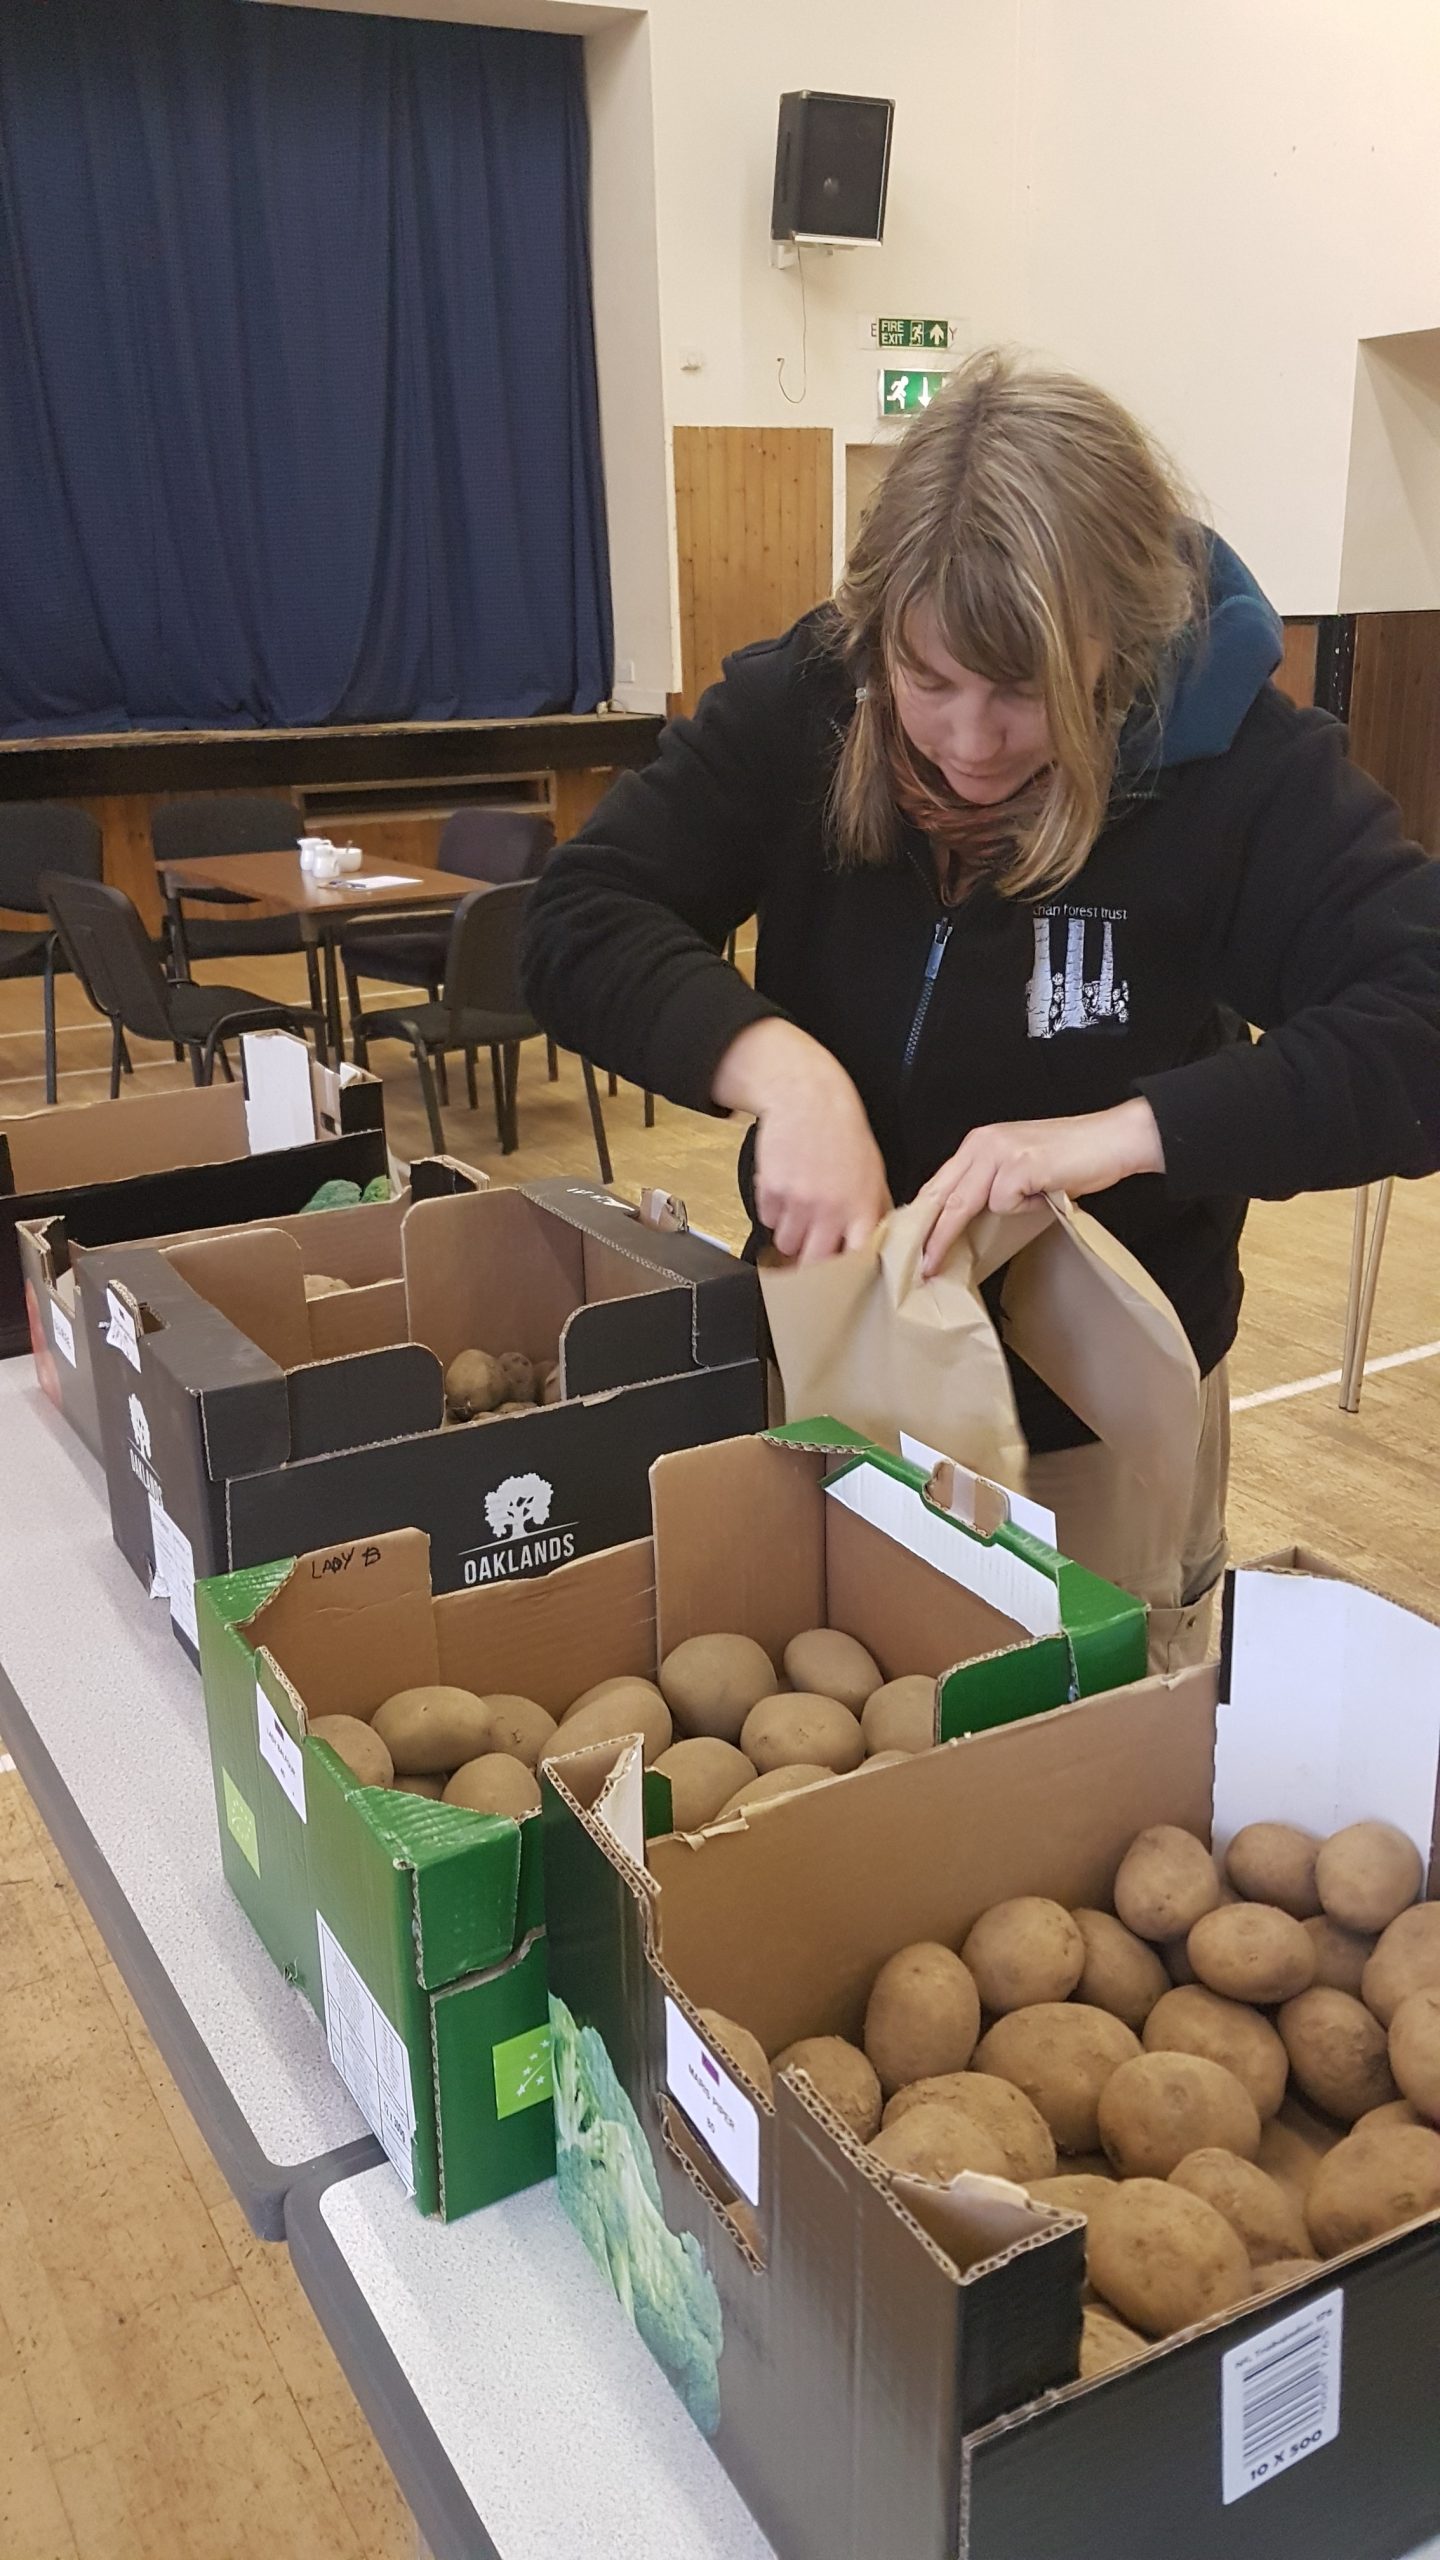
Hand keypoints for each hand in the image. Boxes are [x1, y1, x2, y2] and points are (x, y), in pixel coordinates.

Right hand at [712, 1019, 890, 1262]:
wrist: (807, 1097)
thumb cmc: (843, 1132)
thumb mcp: (872, 1171)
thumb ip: (873, 1210)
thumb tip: (876, 1244)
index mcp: (861, 1207)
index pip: (855, 1261)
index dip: (846, 1276)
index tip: (842, 1280)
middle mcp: (829, 1209)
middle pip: (813, 1264)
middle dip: (811, 1261)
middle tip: (811, 1251)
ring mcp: (797, 1202)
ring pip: (786, 1245)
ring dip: (790, 1234)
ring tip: (799, 1210)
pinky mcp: (770, 1190)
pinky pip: (765, 1220)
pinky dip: (772, 1212)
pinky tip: (785, 1189)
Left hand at [917, 1098, 1164, 1275]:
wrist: (1113, 1139)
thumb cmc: (1071, 1157)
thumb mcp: (1018, 1165)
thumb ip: (989, 1184)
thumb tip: (963, 1221)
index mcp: (978, 1143)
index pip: (939, 1184)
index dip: (924, 1218)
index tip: (915, 1247)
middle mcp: (982, 1143)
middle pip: (942, 1197)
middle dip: (931, 1236)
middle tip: (924, 1267)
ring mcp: (999, 1152)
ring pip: (967, 1204)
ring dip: (993, 1218)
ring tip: (1028, 1204)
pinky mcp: (1019, 1166)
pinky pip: (1006, 1204)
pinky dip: (1027, 1207)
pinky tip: (1047, 1190)